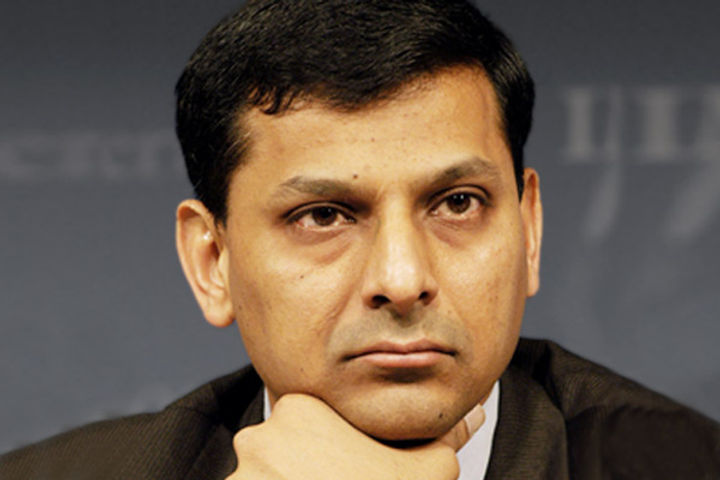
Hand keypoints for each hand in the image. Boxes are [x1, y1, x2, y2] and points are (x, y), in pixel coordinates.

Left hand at [225, 393, 484, 479]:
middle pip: (283, 448)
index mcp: (300, 409)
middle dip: (306, 470)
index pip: (312, 416)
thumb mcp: (430, 468)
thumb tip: (474, 410)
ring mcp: (239, 479)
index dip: (336, 445)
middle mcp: (258, 437)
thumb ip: (447, 434)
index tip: (352, 470)